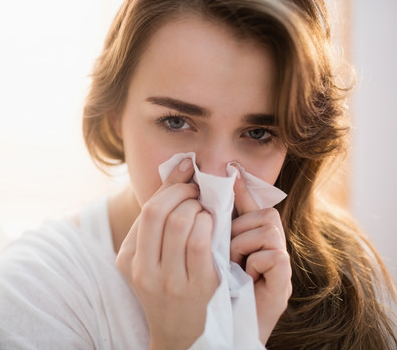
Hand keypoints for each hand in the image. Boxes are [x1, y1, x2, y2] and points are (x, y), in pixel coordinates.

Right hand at [116, 159, 218, 349]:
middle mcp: (145, 271)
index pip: (147, 211)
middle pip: (160, 212)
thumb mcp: (150, 256)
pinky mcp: (199, 287)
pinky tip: (212, 225)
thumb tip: (180, 166)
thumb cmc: (167, 286)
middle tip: (196, 193)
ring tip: (203, 210)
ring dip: (197, 207)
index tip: (185, 178)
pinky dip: (209, 224)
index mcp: (129, 259)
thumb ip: (159, 217)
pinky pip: (201, 242)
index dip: (170, 188)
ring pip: (182, 223)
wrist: (181, 334)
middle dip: (183, 193)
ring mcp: (171, 281)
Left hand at [230, 170, 291, 343]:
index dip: (242, 189)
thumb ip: (216, 222)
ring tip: (233, 264)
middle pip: (263, 213)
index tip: (230, 171)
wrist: (227, 328)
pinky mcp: (284, 281)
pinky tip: (246, 275)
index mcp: (254, 236)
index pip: (253, 203)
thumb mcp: (213, 250)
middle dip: (237, 228)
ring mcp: (280, 263)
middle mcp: (272, 246)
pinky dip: (254, 263)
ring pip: (267, 230)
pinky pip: (273, 254)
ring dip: (242, 245)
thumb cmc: (219, 288)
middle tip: (225, 250)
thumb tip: (214, 188)